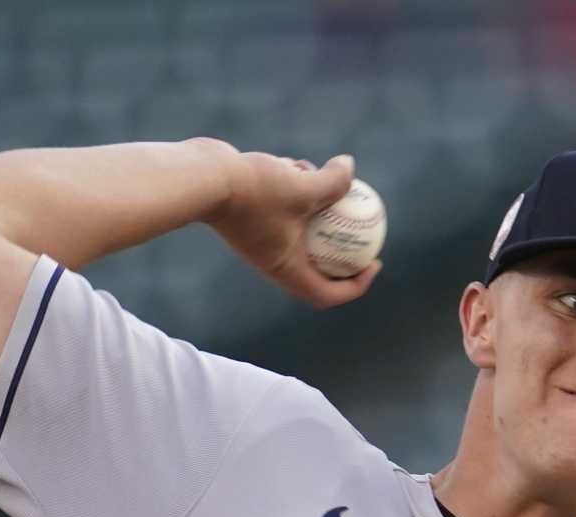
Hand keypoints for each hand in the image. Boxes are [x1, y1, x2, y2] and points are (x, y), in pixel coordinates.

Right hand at [205, 150, 382, 308]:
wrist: (201, 176)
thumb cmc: (252, 190)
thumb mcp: (302, 186)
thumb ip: (333, 182)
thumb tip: (350, 167)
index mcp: (286, 269)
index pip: (327, 294)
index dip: (356, 285)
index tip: (374, 261)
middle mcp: (273, 259)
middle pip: (317, 264)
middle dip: (342, 246)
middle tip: (363, 225)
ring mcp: (261, 237)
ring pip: (300, 227)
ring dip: (317, 205)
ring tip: (325, 177)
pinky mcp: (252, 214)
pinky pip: (282, 207)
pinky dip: (294, 188)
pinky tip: (295, 163)